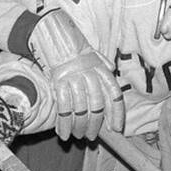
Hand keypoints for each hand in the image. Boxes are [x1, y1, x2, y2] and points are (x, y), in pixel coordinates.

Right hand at [30, 9, 124, 140]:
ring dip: (79, 126)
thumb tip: (111, 70)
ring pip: (80, 109)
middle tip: (91, 136)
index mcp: (101, 69)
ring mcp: (73, 77)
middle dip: (95, 124)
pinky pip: (63, 107)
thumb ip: (102, 63)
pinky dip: (63, 123)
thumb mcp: (92, 52)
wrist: (53, 34)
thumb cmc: (73, 46)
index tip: (117, 128)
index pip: (113, 94)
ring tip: (77, 136)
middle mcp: (89, 74)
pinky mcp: (58, 81)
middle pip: (97, 105)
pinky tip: (63, 132)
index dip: (116, 113)